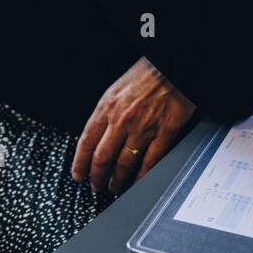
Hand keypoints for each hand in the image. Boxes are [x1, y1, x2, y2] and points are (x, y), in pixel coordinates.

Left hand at [71, 57, 195, 193]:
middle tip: (96, 186)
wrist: (173, 64)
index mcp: (107, 106)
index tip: (78, 174)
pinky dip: (143, 176)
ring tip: (116, 187)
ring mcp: (144, 128)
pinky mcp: (165, 132)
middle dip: (97, 177)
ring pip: (124, 164)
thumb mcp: (117, 89)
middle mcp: (122, 119)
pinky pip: (151, 161)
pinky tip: (138, 182)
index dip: (80, 163)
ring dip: (117, 180)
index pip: (86, 142)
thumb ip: (107, 112)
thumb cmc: (148, 73)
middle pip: (102, 158)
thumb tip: (98, 135)